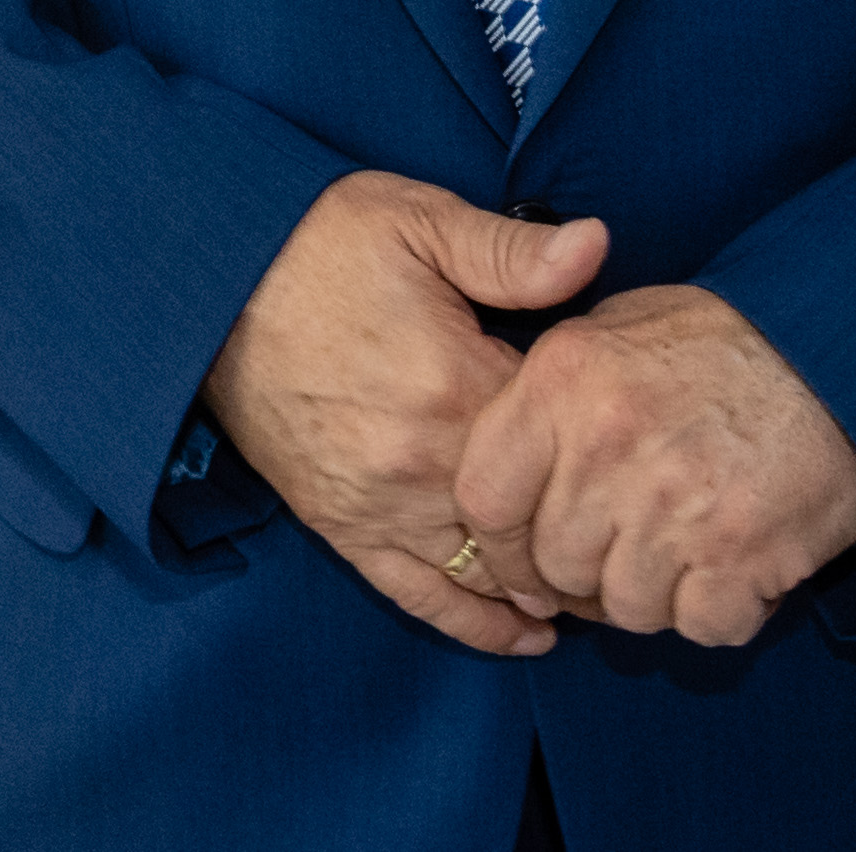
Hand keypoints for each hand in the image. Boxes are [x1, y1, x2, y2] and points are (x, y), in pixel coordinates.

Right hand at [197, 172, 608, 655]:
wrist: (209, 283)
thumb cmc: (317, 242)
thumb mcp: (418, 221)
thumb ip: (512, 251)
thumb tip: (599, 245)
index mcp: (456, 384)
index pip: (564, 443)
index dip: (607, 446)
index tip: (646, 446)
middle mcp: (423, 462)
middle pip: (539, 523)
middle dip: (593, 530)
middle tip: (645, 532)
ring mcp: (380, 504)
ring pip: (489, 573)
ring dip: (549, 587)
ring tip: (604, 585)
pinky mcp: (342, 526)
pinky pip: (420, 595)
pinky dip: (479, 623)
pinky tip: (528, 635)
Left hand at [455, 285, 855, 648]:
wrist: (848, 351)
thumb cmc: (730, 339)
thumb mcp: (619, 325)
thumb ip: (552, 392)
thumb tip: (509, 470)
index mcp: (563, 380)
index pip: (484, 496)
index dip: (498, 543)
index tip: (524, 557)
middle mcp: (608, 447)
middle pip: (554, 566)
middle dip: (582, 574)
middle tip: (622, 552)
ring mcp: (674, 509)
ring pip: (624, 607)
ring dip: (650, 595)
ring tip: (684, 549)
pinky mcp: (740, 558)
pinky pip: (697, 626)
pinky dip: (715, 610)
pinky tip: (732, 567)